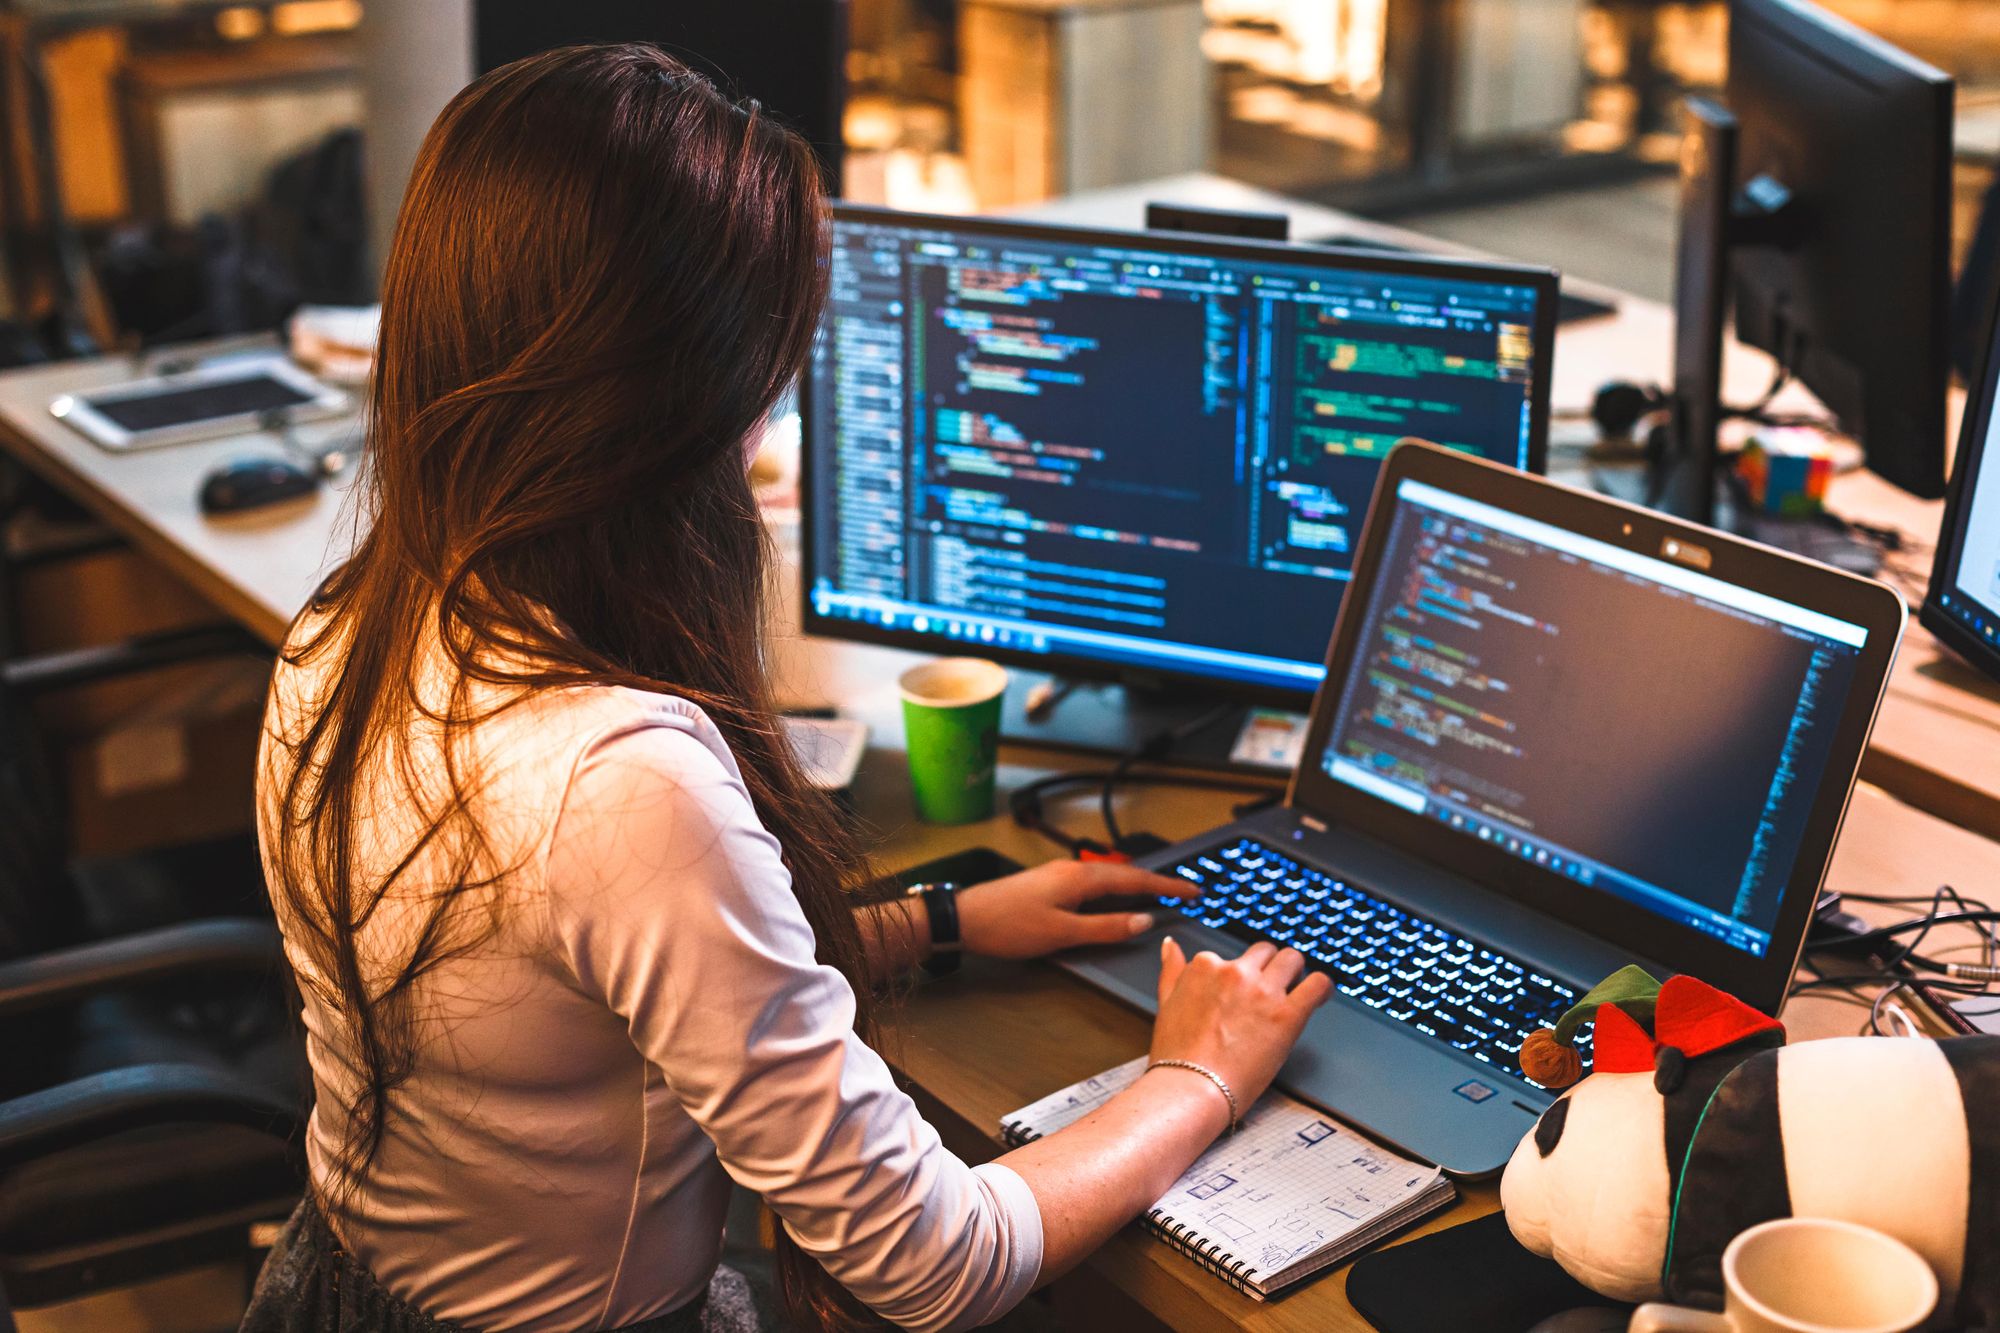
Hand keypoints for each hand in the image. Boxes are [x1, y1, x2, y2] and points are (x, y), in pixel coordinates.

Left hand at [954, 860, 1195, 959]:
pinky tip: (1115, 900)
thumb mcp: (1062, 933)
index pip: (1135, 880)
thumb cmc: (1008, 925)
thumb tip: (1143, 921)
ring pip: (1108, 879)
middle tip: (1185, 892)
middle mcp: (1073, 870)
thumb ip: (1106, 927)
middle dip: (1157, 883)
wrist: (965, 918)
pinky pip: (1093, 884)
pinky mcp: (1049, 884)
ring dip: (1135, 886)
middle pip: (1125, 875)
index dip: (1167, 887)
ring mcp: (1059, 875)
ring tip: (1160, 895)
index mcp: (1080, 878)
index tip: (1193, 891)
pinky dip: (1114, 891)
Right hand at [1150, 937, 1332, 1111]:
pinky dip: (1322, 988)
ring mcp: (1262, 991)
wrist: (1191, 1088)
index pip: (1232, 957)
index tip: (1244, 994)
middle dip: (1270, 968)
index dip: (1242, 976)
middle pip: (1265, 952)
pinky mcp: (1287, 1014)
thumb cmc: (1177, 1055)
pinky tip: (1318, 997)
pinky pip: (1317, 984)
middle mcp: (1235, 972)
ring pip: (1292, 960)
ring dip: (1295, 973)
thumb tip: (1172, 946)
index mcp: (1205, 967)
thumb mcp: (1165, 1004)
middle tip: (1270, 992)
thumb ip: (1172, 970)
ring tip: (1295, 992)